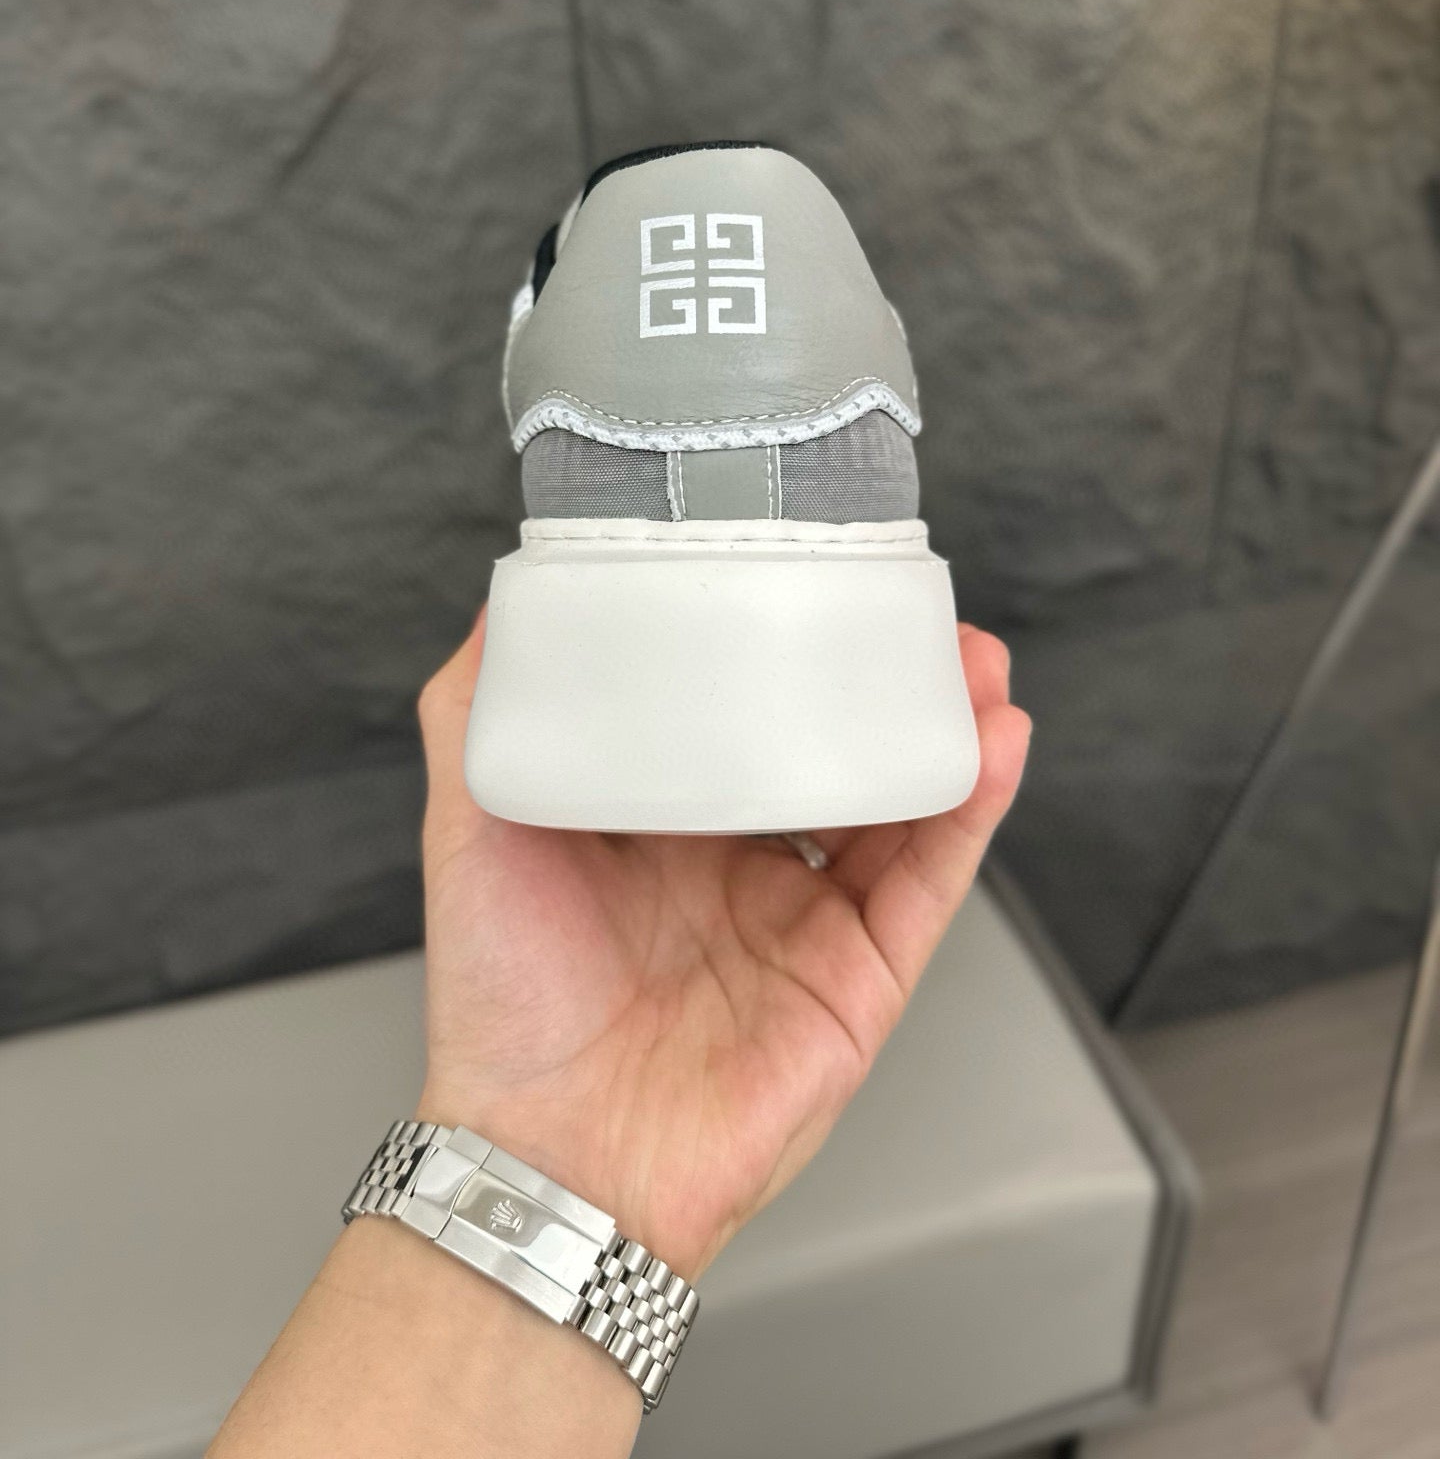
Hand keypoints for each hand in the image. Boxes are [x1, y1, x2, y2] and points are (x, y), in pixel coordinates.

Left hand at [417, 614, 1030, 1278]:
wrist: (550, 1151)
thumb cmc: (503, 1002)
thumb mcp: (472, 823)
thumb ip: (479, 712)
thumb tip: (510, 603)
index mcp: (666, 822)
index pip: (741, 715)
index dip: (785, 648)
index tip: (814, 576)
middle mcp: (745, 864)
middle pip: (838, 749)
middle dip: (886, 678)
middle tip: (914, 609)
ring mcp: (810, 920)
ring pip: (902, 803)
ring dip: (947, 726)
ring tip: (975, 659)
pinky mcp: (862, 978)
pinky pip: (930, 881)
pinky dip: (969, 809)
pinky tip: (992, 743)